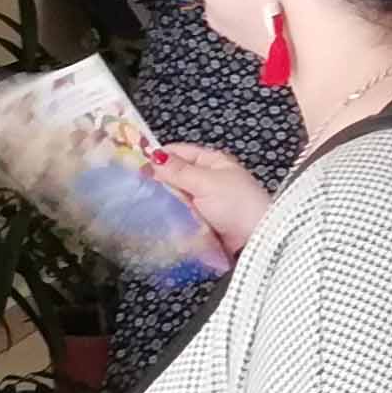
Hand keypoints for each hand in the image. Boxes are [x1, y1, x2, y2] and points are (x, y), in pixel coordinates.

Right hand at [147, 142, 271, 260]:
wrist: (255, 240)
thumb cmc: (237, 205)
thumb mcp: (206, 183)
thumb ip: (178, 171)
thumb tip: (154, 156)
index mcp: (212, 161)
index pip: (179, 152)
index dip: (158, 157)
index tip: (136, 166)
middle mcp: (208, 179)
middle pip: (174, 176)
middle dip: (159, 183)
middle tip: (138, 189)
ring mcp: (205, 201)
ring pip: (175, 197)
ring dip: (165, 203)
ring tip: (145, 206)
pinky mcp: (202, 222)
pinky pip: (180, 216)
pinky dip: (172, 218)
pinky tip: (159, 221)